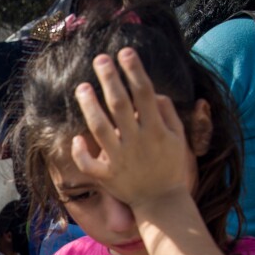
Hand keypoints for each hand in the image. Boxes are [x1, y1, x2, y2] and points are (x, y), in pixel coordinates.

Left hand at [73, 48, 193, 210]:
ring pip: (100, 128)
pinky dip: (80, 151)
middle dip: (109, 79)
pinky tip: (75, 137)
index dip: (134, 70)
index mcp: (155, 130)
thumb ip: (167, 114)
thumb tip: (154, 93)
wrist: (162, 203)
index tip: (125, 51)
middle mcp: (136, 141)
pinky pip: (88, 163)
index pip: (143, 93)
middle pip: (119, 104)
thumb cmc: (171, 167)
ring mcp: (119, 159)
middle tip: (100, 59)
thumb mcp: (178, 139)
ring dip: (89, 106)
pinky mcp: (106, 176)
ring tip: (82, 87)